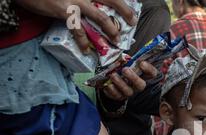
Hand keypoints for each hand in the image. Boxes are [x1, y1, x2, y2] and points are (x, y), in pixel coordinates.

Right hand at [16, 0, 137, 53]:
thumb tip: (95, 8)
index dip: (122, 2)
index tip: (132, 10)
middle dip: (124, 11)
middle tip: (132, 21)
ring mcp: (75, 0)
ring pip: (100, 17)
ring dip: (110, 30)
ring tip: (115, 40)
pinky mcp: (64, 10)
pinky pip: (78, 29)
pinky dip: (83, 41)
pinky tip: (86, 49)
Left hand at [103, 61, 158, 100]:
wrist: (110, 78)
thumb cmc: (120, 67)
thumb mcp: (124, 61)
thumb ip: (126, 58)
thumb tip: (121, 51)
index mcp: (142, 75)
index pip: (152, 73)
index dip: (149, 69)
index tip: (142, 63)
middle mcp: (138, 85)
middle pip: (141, 85)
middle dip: (133, 77)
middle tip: (125, 69)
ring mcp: (129, 91)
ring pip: (128, 91)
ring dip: (120, 83)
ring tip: (113, 75)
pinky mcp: (119, 96)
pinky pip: (117, 95)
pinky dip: (112, 90)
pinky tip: (108, 84)